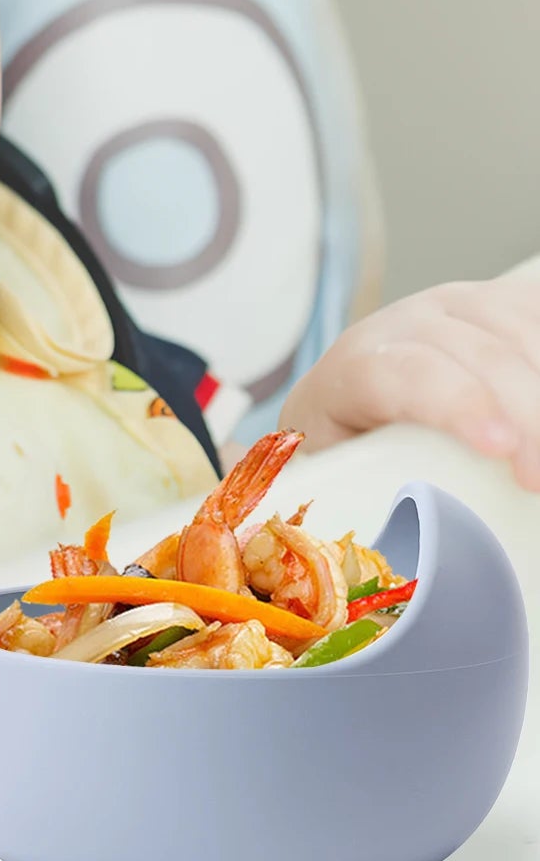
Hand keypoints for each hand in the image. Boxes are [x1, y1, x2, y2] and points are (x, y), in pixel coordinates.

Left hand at [282, 276, 539, 489]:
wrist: (358, 391)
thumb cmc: (354, 445)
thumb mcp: (340, 470)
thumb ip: (357, 497)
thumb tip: (374, 555)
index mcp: (353, 370)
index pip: (398, 374)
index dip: (454, 404)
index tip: (501, 447)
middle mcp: (404, 326)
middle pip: (474, 354)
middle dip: (522, 413)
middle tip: (536, 477)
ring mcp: (454, 308)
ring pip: (514, 330)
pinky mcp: (495, 305)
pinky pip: (533, 316)